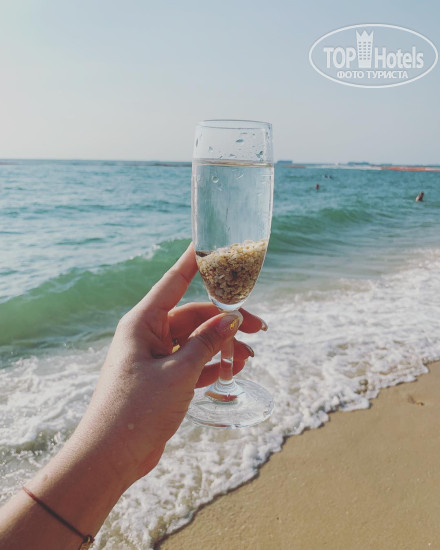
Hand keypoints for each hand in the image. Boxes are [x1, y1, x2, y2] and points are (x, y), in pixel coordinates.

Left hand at [70, 244, 265, 486]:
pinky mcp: (162, 378)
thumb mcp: (178, 373)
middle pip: (194, 316)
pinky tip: (231, 371)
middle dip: (225, 321)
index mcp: (143, 322)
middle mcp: (149, 334)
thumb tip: (231, 318)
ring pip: (196, 341)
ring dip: (222, 346)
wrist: (111, 457)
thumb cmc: (136, 410)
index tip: (210, 243)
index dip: (194, 262)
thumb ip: (207, 343)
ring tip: (248, 358)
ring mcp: (156, 357)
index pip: (173, 282)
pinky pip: (192, 362)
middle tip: (257, 327)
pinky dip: (211, 365)